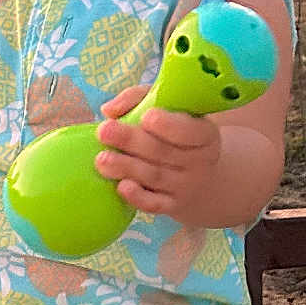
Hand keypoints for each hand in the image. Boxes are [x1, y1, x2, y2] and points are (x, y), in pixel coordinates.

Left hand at [93, 85, 221, 216]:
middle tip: (104, 130)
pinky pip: (155, 204)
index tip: (147, 116)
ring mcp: (185, 186)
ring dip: (126, 167)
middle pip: (163, 151)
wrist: (199, 177)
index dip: (169, 125)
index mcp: (203, 134)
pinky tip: (121, 187)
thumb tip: (110, 110)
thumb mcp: (166, 108)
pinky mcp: (171, 205)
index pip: (190, 130)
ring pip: (155, 176)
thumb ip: (137, 99)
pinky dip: (138, 198)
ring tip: (101, 159)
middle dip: (132, 141)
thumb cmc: (174, 133)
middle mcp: (199, 161)